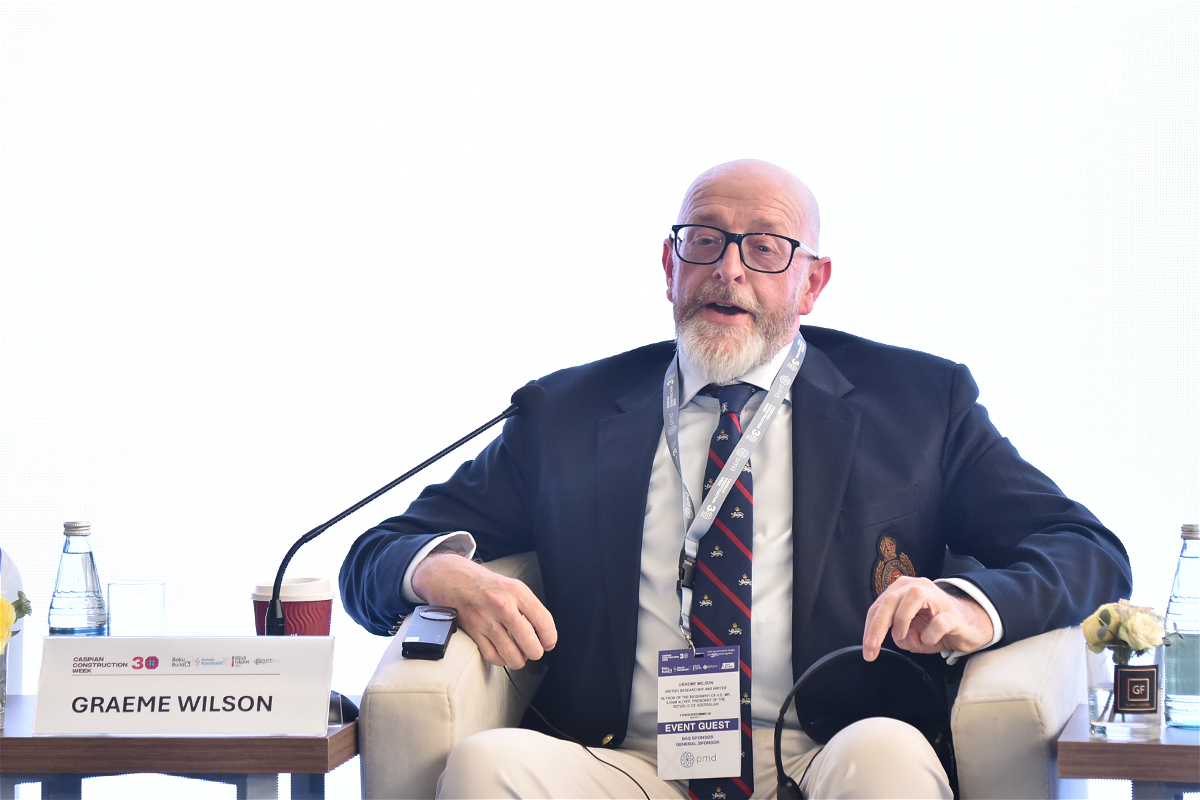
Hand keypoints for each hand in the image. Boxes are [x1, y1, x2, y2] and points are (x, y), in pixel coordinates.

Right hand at [411, 552, 556, 669]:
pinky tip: (504, 655)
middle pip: (528, 641)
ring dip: (519, 661)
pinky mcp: (474, 631)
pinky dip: (501, 660)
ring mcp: (486, 620)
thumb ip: (529, 607)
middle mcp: (502, 606)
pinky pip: (492, 655)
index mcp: (517, 592)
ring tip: (521, 657)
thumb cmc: (488, 585)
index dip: (550, 637)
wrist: (457, 580)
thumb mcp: (514, 587)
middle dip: (536, 652)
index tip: (549, 643)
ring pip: (511, 654)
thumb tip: (543, 633)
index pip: (543, 620)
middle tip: (535, 651)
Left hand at [862, 577, 993, 660]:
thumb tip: (897, 638)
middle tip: (873, 647)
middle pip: (890, 600)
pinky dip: (929, 635)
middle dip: (877, 626)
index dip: (870, 628)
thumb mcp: (912, 634)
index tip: (868, 649)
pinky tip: (930, 640)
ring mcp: (936, 597)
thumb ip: (900, 636)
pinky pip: (938, 623)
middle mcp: (918, 587)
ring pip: (911, 598)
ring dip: (902, 621)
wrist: (969, 626)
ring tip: (904, 637)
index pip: (879, 606)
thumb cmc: (936, 626)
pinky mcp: (953, 612)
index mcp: (902, 589)